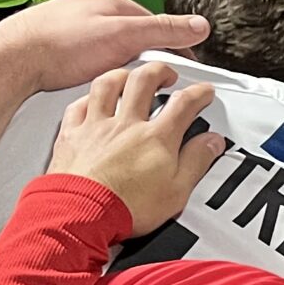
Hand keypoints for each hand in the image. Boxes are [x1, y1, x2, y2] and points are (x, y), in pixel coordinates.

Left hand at [0, 0, 210, 96]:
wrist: (14, 59)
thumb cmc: (58, 43)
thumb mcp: (122, 35)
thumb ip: (162, 30)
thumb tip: (197, 26)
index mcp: (113, 3)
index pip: (158, 24)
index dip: (176, 48)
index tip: (188, 67)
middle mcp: (96, 15)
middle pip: (138, 40)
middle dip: (147, 62)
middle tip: (153, 83)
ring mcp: (81, 33)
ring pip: (118, 55)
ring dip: (124, 72)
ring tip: (122, 86)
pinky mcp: (68, 52)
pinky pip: (98, 66)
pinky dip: (105, 77)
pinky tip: (98, 85)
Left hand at [47, 64, 226, 235]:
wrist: (84, 213)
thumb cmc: (127, 207)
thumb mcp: (177, 190)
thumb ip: (196, 161)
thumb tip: (211, 143)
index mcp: (156, 138)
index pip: (183, 105)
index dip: (198, 94)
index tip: (203, 92)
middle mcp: (126, 125)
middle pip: (144, 82)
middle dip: (160, 71)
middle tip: (167, 74)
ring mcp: (97, 126)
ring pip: (109, 85)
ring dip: (122, 75)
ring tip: (130, 75)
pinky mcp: (72, 135)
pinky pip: (78, 106)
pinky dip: (87, 98)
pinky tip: (91, 99)